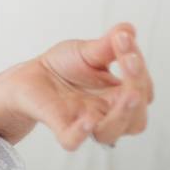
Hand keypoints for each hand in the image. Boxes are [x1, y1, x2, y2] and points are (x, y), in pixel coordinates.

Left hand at [0, 22, 154, 150]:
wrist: (29, 75)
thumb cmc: (64, 66)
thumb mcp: (87, 51)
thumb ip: (108, 44)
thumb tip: (127, 29)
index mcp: (119, 96)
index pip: (141, 89)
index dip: (138, 66)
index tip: (123, 38)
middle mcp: (106, 113)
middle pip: (136, 119)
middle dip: (138, 93)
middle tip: (130, 63)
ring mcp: (83, 121)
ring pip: (111, 133)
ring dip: (122, 114)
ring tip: (128, 94)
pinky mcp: (59, 126)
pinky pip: (72, 139)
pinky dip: (81, 133)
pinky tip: (88, 120)